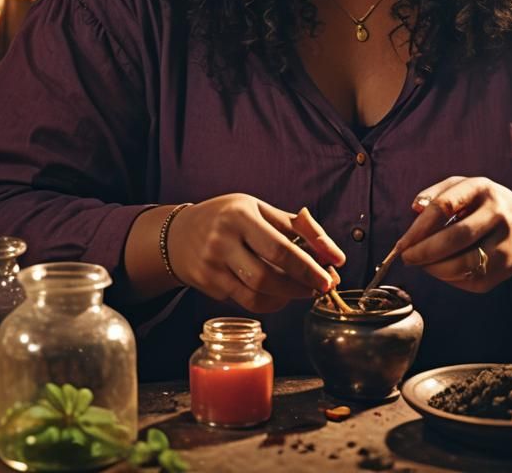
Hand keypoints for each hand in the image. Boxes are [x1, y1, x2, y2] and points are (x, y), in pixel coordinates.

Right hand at [168, 196, 344, 312]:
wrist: (178, 234)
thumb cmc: (229, 217)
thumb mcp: (260, 210)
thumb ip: (298, 227)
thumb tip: (333, 253)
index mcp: (239, 215)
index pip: (280, 247)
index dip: (308, 265)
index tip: (331, 272)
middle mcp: (222, 241)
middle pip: (268, 275)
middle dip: (301, 285)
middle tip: (323, 287)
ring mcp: (211, 266)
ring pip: (257, 293)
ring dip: (288, 296)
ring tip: (305, 290)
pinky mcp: (208, 285)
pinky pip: (246, 301)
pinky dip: (270, 302)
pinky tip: (282, 295)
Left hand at [395, 176, 511, 292]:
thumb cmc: (482, 205)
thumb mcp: (463, 188)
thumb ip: (436, 194)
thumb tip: (415, 207)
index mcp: (482, 188)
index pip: (444, 206)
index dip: (418, 228)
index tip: (401, 244)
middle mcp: (498, 214)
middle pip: (456, 238)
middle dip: (425, 252)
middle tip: (407, 258)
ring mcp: (506, 242)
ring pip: (465, 264)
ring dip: (436, 270)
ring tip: (423, 265)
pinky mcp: (507, 268)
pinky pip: (473, 280)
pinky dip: (451, 279)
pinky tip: (443, 270)